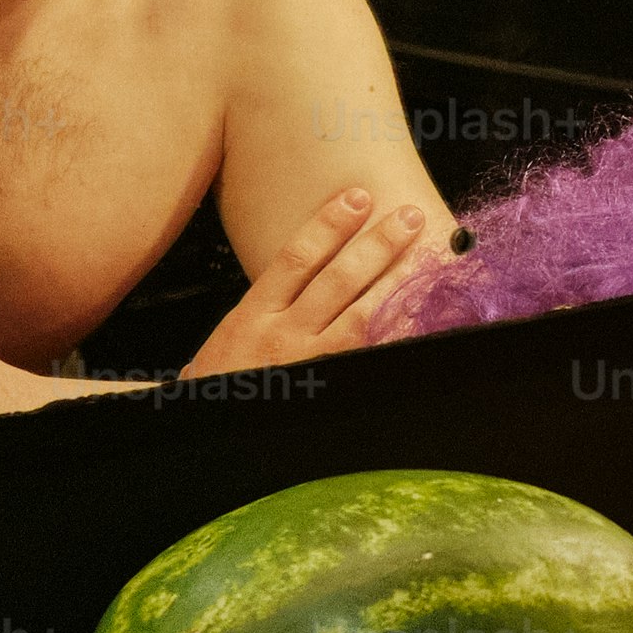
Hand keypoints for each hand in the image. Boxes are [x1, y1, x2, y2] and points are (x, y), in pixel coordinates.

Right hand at [187, 185, 447, 376]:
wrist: (207, 435)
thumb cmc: (222, 383)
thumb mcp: (234, 333)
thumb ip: (272, 303)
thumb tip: (317, 264)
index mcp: (253, 315)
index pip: (297, 258)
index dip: (330, 224)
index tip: (358, 197)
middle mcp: (283, 336)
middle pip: (338, 280)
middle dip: (377, 245)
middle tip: (410, 215)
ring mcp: (310, 365)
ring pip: (361, 317)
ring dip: (396, 282)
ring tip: (425, 255)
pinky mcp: (332, 387)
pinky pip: (368, 355)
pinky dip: (394, 334)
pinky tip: (420, 315)